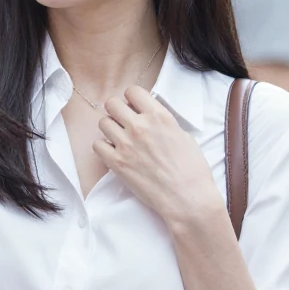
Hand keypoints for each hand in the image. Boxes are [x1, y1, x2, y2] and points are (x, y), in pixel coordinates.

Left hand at [94, 86, 221, 225]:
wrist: (187, 198)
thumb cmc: (191, 169)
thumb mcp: (182, 135)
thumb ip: (162, 122)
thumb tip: (148, 116)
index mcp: (159, 116)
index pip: (132, 91)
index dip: (131, 98)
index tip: (134, 107)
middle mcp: (140, 126)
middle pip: (112, 103)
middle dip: (117, 111)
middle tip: (124, 122)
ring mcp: (126, 144)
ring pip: (103, 122)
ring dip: (110, 129)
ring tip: (120, 139)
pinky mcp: (116, 162)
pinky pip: (97, 145)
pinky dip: (104, 148)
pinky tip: (114, 153)